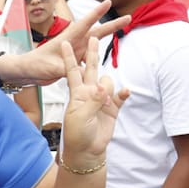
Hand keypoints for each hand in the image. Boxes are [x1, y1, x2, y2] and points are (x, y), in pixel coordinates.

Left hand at [27, 0, 129, 84]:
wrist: (27, 72)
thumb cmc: (36, 65)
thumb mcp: (53, 67)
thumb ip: (70, 69)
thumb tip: (87, 73)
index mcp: (68, 39)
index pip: (85, 23)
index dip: (97, 13)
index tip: (108, 2)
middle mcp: (74, 44)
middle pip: (97, 32)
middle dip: (113, 25)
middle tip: (129, 17)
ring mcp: (75, 52)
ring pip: (95, 46)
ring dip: (108, 39)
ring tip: (123, 31)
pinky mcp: (73, 62)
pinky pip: (89, 60)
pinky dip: (97, 60)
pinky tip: (104, 62)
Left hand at [61, 37, 128, 158]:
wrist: (87, 150)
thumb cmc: (77, 133)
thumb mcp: (80, 116)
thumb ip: (92, 101)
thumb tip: (103, 86)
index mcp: (76, 93)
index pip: (71, 71)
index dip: (69, 57)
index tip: (63, 42)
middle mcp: (88, 92)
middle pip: (90, 69)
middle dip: (91, 53)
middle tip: (94, 37)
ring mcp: (101, 99)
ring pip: (108, 81)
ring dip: (108, 87)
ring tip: (103, 103)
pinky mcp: (112, 107)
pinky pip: (120, 95)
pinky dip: (123, 93)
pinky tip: (125, 92)